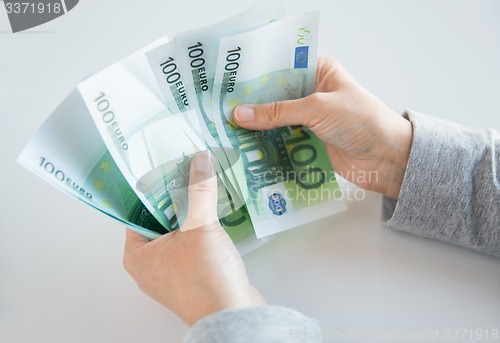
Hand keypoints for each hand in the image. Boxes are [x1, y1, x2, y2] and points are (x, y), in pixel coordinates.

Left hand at [123, 153, 264, 325]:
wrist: (232, 315)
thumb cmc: (205, 277)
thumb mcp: (200, 226)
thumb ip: (199, 190)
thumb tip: (200, 160)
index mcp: (137, 255)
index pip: (137, 212)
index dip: (152, 189)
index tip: (166, 168)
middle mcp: (150, 266)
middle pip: (160, 221)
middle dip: (176, 199)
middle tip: (188, 173)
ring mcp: (171, 274)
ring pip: (179, 234)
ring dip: (192, 214)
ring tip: (203, 189)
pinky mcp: (193, 277)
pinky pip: (193, 246)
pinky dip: (202, 231)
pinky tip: (215, 216)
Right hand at [233, 57, 412, 198]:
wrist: (388, 159)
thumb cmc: (362, 122)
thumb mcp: (318, 108)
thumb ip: (278, 112)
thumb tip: (241, 114)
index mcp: (319, 71)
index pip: (281, 68)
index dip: (256, 77)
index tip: (229, 85)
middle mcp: (313, 92)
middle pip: (276, 96)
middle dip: (253, 105)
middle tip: (223, 110)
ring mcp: (311, 118)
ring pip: (277, 120)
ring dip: (258, 127)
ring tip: (228, 129)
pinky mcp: (310, 141)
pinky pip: (284, 140)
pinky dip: (269, 144)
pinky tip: (248, 147)